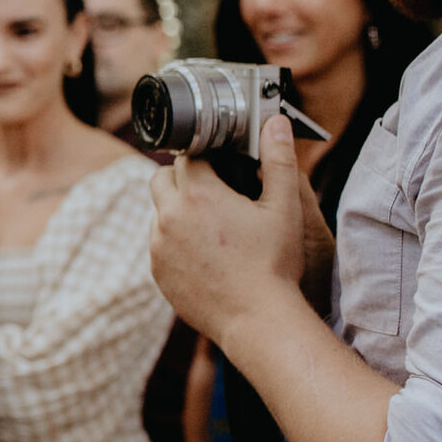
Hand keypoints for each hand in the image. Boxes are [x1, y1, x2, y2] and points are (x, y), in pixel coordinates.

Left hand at [150, 116, 307, 348]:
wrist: (257, 319)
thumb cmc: (274, 264)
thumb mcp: (285, 208)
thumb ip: (279, 159)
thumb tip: (276, 122)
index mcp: (198, 194)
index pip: (189, 156)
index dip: (206, 157)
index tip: (221, 166)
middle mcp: (169, 216)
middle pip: (163, 178)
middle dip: (184, 179)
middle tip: (214, 192)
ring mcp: (158, 246)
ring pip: (159, 213)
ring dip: (178, 211)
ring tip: (212, 225)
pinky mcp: (157, 272)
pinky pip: (159, 244)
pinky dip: (174, 241)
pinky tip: (204, 252)